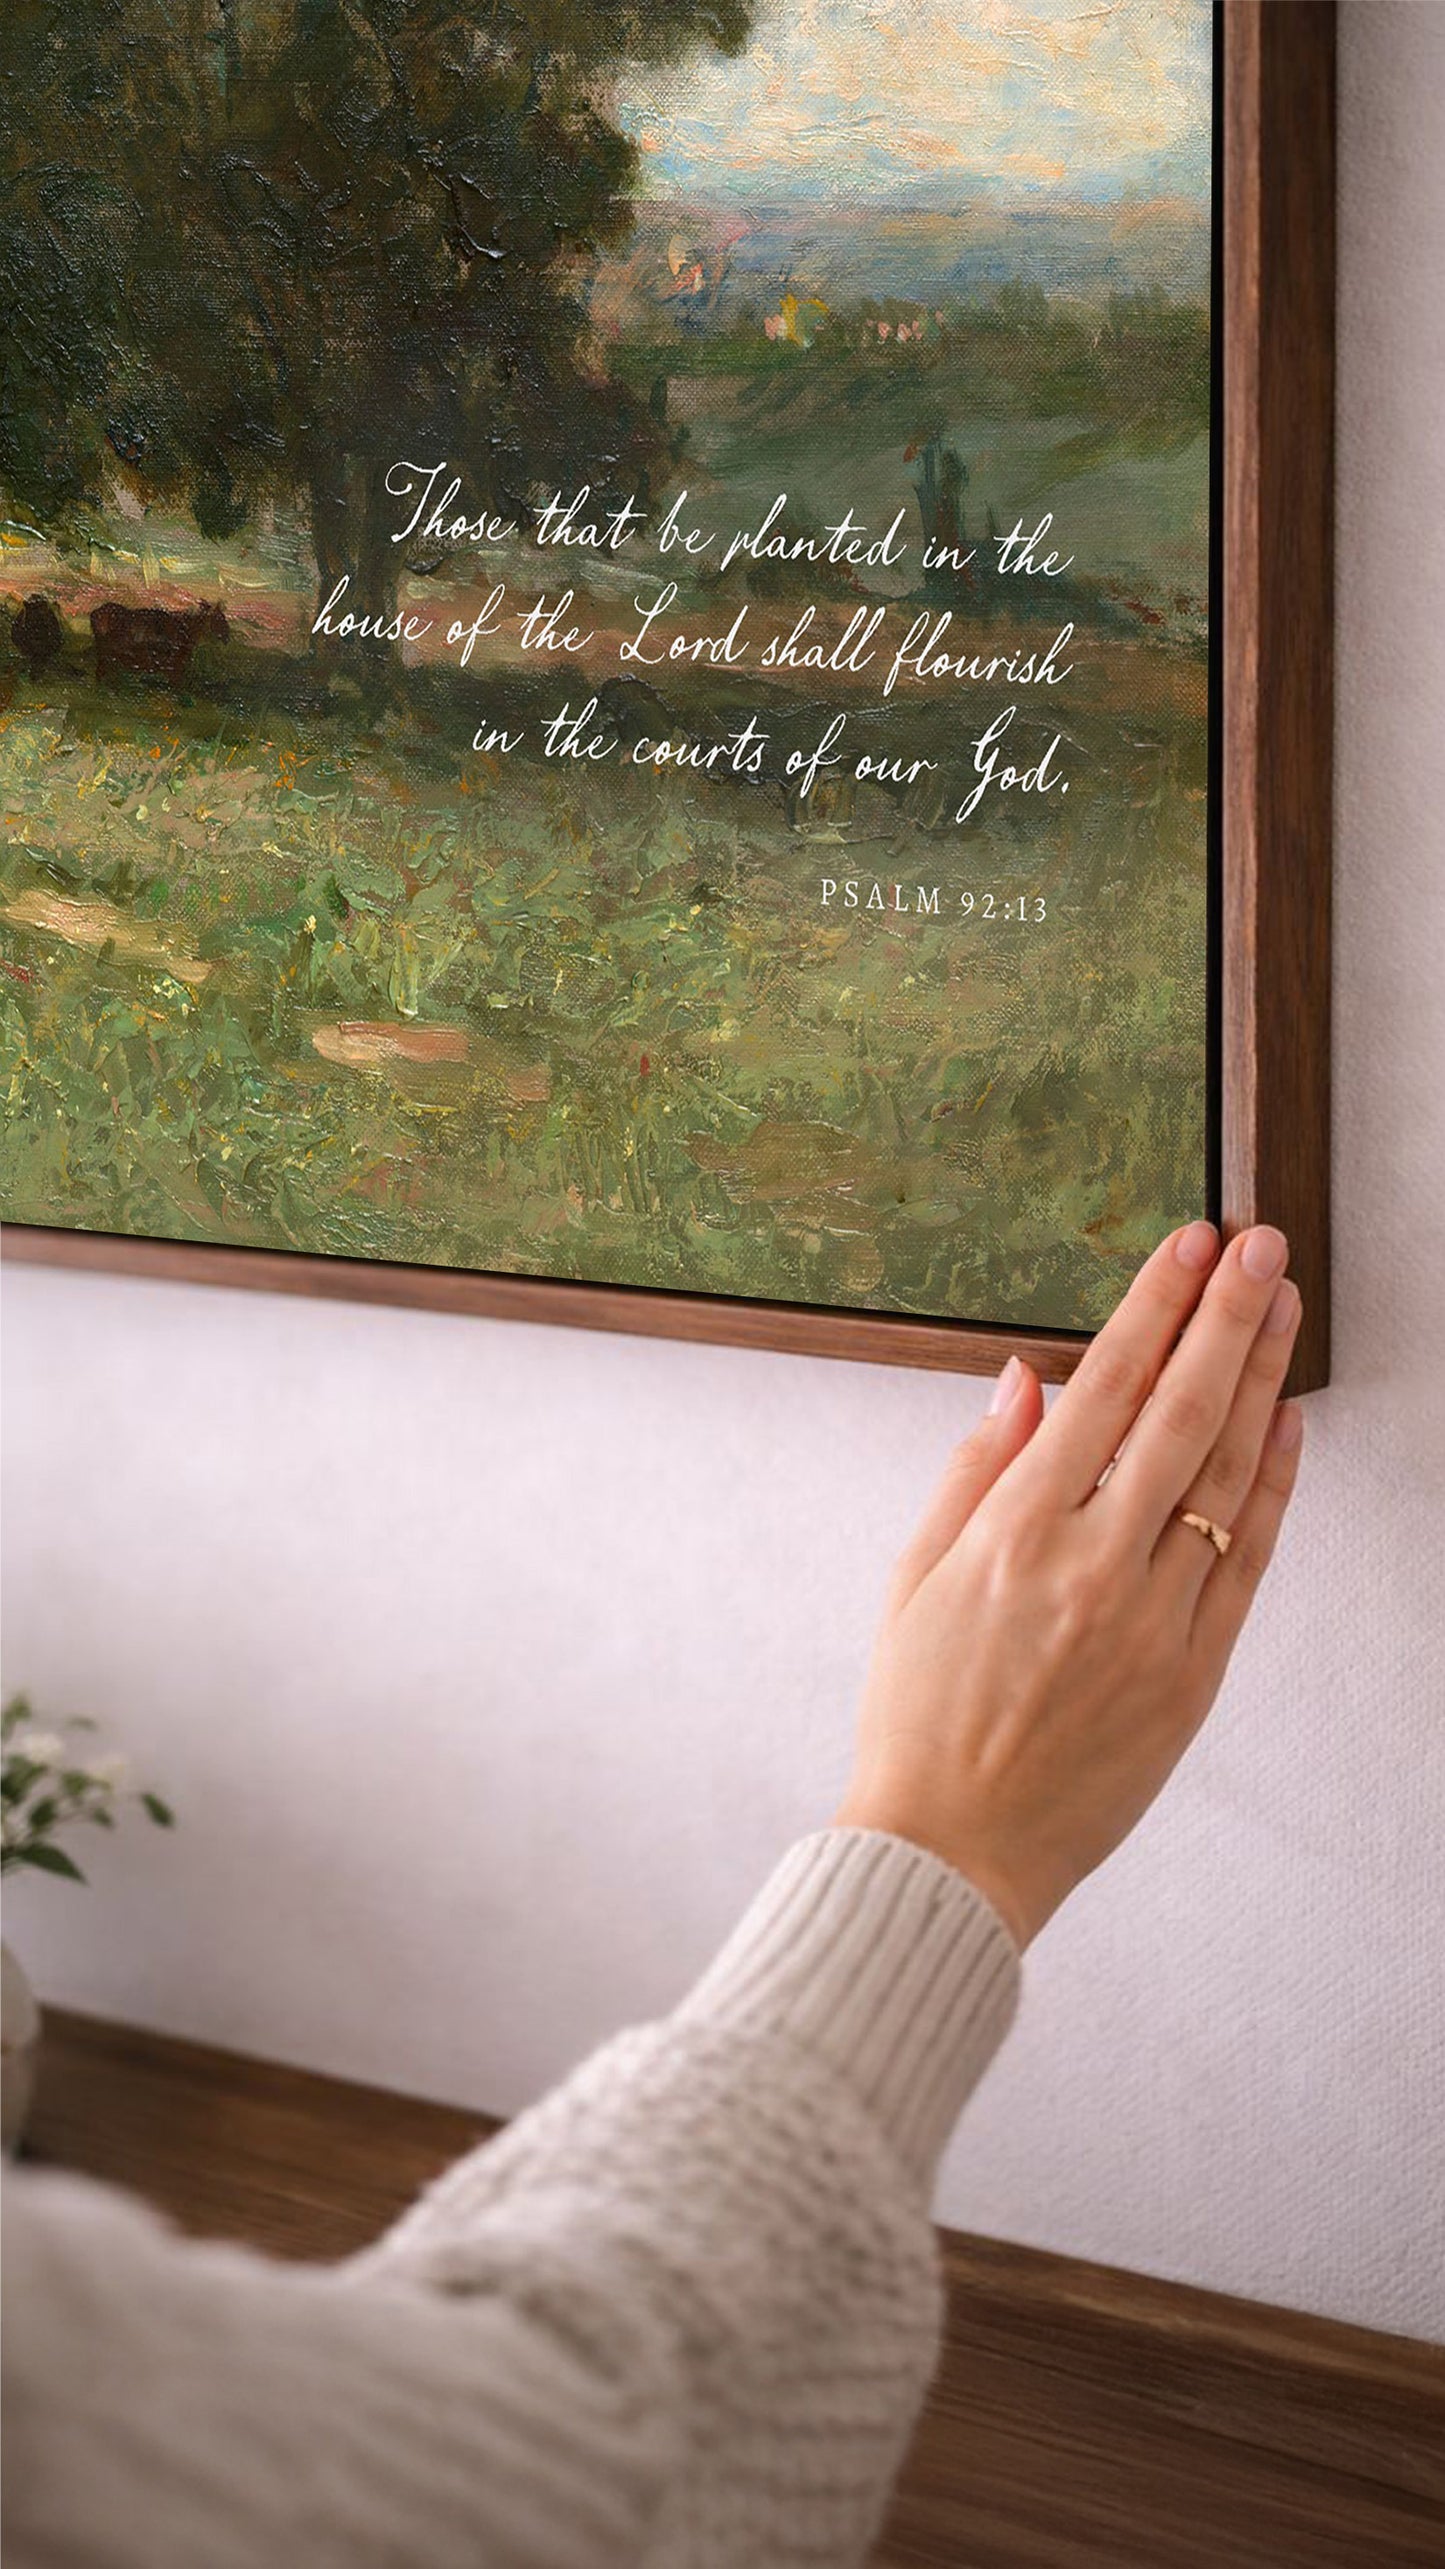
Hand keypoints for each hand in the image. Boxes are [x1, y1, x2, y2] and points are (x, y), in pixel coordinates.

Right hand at [835, 1223, 1304, 1946]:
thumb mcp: (914, 1578)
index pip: (1105, 1388)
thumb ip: (975, 1471)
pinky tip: (1288, 1426)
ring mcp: (1151, 1620)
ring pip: (1224, 1476)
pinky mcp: (1190, 1675)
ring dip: (1262, 1382)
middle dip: (1228, 1317)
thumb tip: (1025, 1379)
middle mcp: (1092, 1565)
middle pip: (1181, 1413)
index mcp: (1014, 1533)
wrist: (952, 1850)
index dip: (1155, 1306)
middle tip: (1263, 1245)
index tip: (1190, 1245)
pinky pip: (1244, 1562)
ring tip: (1286, 1309)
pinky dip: (1273, 1488)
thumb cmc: (919, 1717)